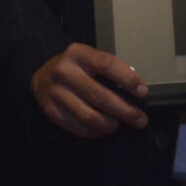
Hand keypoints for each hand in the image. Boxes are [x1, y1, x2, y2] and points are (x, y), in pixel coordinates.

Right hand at [31, 43, 146, 137]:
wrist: (43, 75)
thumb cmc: (75, 68)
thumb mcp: (90, 59)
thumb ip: (110, 70)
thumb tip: (137, 90)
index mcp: (78, 54)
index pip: (107, 65)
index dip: (127, 79)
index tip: (143, 92)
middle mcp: (64, 72)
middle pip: (100, 96)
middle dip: (125, 111)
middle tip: (140, 119)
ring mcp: (56, 93)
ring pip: (89, 116)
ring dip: (110, 125)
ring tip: (120, 125)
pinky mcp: (51, 111)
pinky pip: (78, 128)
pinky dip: (95, 132)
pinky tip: (104, 130)